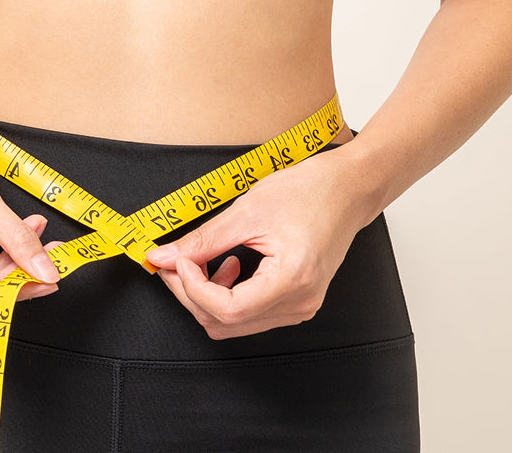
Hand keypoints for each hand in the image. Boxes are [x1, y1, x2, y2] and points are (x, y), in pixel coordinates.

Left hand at [144, 147, 374, 338]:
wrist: (347, 188)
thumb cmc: (308, 191)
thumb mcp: (248, 210)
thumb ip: (203, 239)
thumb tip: (164, 256)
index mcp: (292, 280)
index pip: (227, 308)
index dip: (192, 287)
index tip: (176, 260)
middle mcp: (300, 303)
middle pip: (226, 322)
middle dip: (191, 293)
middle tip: (174, 260)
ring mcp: (301, 306)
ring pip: (235, 323)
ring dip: (208, 296)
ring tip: (202, 260)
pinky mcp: (298, 301)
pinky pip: (251, 314)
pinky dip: (227, 295)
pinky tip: (227, 265)